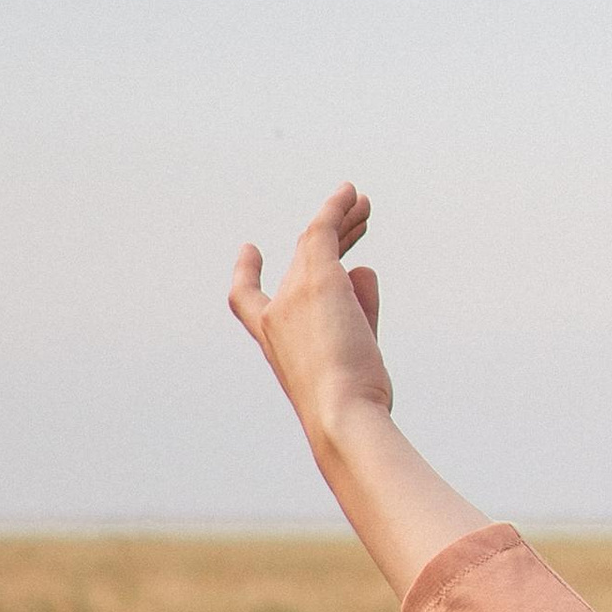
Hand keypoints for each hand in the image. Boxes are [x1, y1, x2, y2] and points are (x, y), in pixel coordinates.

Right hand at [229, 180, 391, 443]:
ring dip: (342, 221)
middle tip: (354, 222)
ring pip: (317, 243)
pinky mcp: (318, 277)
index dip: (247, 273)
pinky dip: (338, 208)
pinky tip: (352, 193)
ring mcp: (294, 293)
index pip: (248, 302)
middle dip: (328, 241)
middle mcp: (277, 313)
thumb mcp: (356, 357)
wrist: (342, 418)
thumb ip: (360, 311)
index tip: (251, 250)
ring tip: (364, 204)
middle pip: (299, 263)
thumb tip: (363, 267)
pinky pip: (325, 229)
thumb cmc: (350, 406)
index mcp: (275, 341)